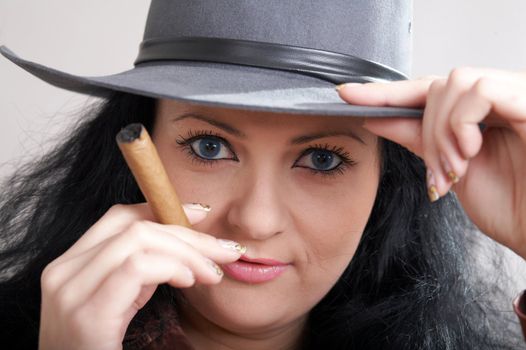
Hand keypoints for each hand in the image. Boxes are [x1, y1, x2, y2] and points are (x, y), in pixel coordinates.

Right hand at [38, 203, 243, 349]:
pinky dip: (170, 267)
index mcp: (71, 264)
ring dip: (187, 252)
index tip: (201, 214)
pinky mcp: (87, 313)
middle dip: (188, 234)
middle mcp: (63, 271)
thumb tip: (184, 245)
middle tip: (224, 251)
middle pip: (134, 227)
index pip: (118, 217)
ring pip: (139, 239)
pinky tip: (189, 280)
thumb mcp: (120, 303)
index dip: (162, 209)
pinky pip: (137, 268)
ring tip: (211, 272)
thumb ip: (139, 272)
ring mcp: (70, 290)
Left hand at [337, 68, 525, 257]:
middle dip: (425, 130)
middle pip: (438, 86)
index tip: (348, 94)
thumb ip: (418, 139)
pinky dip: (463, 122)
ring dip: (442, 130)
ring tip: (456, 166)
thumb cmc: (512, 206)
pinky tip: (471, 150)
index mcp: (479, 114)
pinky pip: (483, 90)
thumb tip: (378, 117)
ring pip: (456, 82)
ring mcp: (517, 97)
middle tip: (438, 170)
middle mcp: (498, 100)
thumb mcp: (450, 170)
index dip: (386, 92)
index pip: (426, 90)